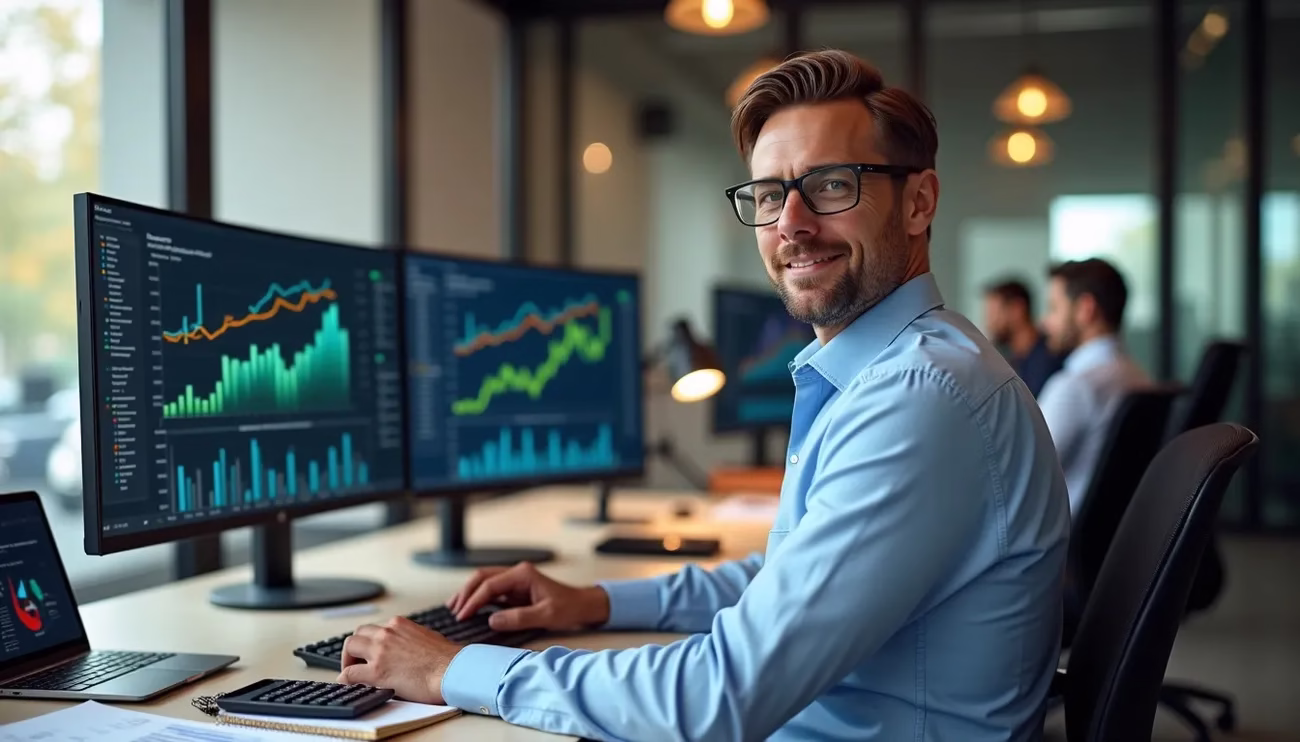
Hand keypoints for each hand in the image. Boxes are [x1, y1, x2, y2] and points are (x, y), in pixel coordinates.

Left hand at [336, 616, 459, 703]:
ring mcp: (380, 651)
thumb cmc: (447, 658)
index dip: (370, 641)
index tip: (370, 651)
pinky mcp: (376, 671)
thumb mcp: (428, 637)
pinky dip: (346, 677)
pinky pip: (350, 672)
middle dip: (355, 647)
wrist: (452, 670)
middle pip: (358, 633)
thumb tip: (408, 648)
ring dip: (348, 658)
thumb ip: (411, 639)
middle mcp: (387, 633)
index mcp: (399, 624)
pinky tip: (347, 683)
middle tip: (356, 659)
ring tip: (351, 670)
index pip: (376, 628)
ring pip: (350, 646)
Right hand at [446, 561, 610, 631]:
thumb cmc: (569, 608)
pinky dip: (478, 599)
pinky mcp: (515, 591)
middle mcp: (516, 573)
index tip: (462, 615)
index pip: (490, 584)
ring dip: (468, 593)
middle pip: (482, 577)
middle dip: (465, 593)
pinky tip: (468, 609)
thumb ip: (519, 618)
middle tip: (454, 611)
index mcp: (523, 574)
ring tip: (454, 608)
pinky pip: (491, 591)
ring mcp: (515, 581)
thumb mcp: (546, 616)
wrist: (583, 606)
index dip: (473, 600)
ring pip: (484, 582)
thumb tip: (492, 620)